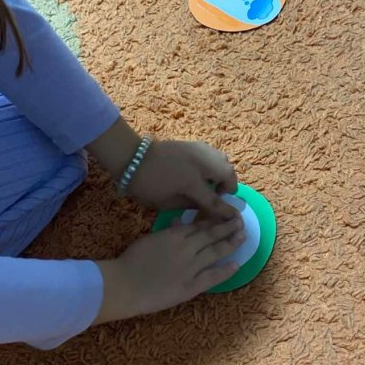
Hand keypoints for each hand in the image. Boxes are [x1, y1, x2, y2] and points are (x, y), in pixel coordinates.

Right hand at [93, 214, 246, 323]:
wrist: (126, 285)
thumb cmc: (132, 261)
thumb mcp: (149, 239)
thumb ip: (168, 231)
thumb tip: (181, 222)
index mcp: (174, 235)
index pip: (199, 225)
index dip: (214, 220)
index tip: (225, 215)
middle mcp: (186, 249)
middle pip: (211, 236)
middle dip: (227, 227)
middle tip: (241, 222)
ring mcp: (191, 268)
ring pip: (215, 253)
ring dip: (231, 244)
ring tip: (243, 237)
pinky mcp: (192, 286)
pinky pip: (213, 277)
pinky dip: (226, 271)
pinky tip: (237, 265)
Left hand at [124, 139, 239, 217]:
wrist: (129, 157)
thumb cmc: (146, 184)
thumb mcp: (168, 202)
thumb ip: (194, 206)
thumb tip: (211, 210)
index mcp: (191, 182)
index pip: (215, 201)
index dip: (225, 212)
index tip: (235, 219)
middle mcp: (199, 163)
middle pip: (227, 175)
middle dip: (227, 188)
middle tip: (216, 196)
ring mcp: (197, 151)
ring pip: (223, 161)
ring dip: (222, 174)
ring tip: (210, 183)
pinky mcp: (193, 145)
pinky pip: (213, 154)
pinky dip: (214, 164)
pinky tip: (202, 172)